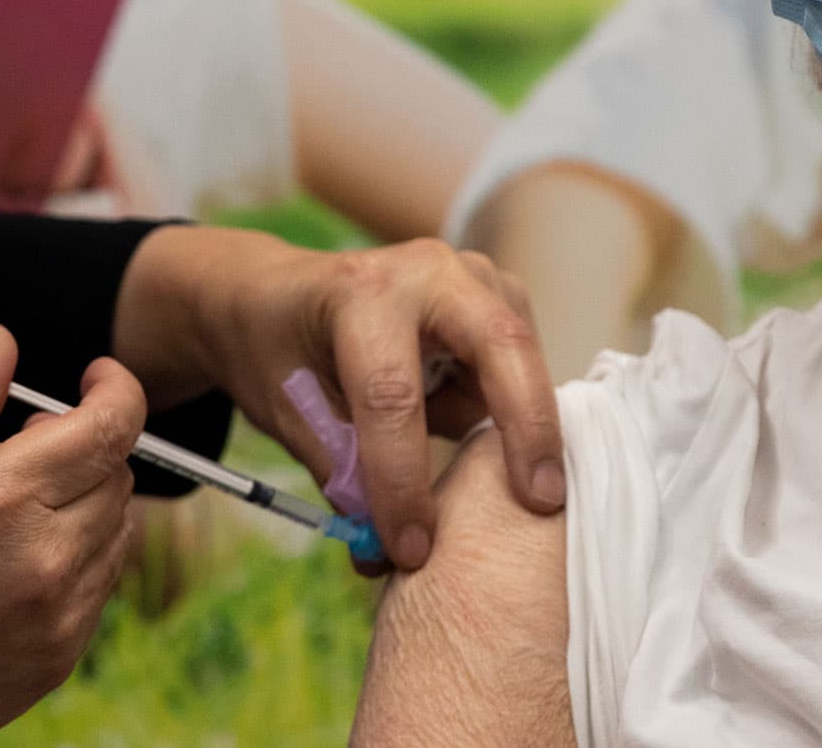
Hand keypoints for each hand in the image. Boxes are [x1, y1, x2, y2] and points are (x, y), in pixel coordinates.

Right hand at [0, 324, 144, 747]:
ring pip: (119, 528)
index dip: (115, 387)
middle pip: (119, 472)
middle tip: (22, 447)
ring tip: (15, 508)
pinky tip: (19, 559)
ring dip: (87, 500)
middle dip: (84, 443)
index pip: (112, 424)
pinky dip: (80, 555)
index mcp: (0, 500)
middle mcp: (46, 558)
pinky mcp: (61, 656)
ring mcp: (60, 614)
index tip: (95, 378)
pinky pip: (103, 583)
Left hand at [113, 225, 564, 571]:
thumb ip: (343, 475)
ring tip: (517, 488)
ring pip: (523, 351)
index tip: (412, 550)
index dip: (403, 479)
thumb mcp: (292, 414)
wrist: (279, 295)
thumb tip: (385, 551)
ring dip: (524, 422)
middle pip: (499, 344)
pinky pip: (525, 359)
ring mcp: (471, 275)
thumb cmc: (282, 353)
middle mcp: (425, 270)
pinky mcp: (498, 295)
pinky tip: (504, 451)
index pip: (392, 396)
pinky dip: (517, 410)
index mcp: (359, 295)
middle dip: (525, 426)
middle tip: (542, 501)